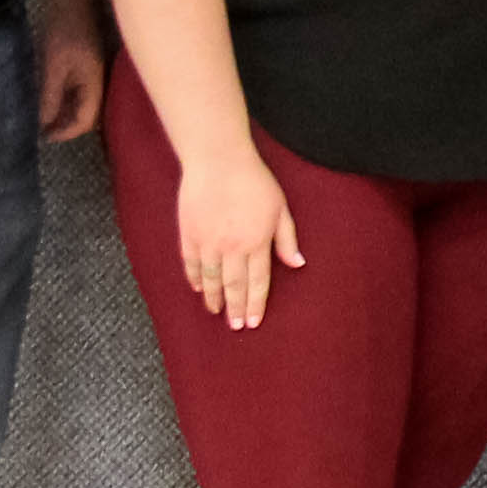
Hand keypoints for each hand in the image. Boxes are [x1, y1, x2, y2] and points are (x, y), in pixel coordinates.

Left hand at [37, 10, 106, 141]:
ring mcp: (93, 76)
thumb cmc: (65, 30)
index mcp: (94, 84)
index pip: (85, 120)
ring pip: (82, 105)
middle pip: (86, 116)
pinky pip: (78, 93)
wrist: (75, 0)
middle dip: (65, 126)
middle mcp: (98, 83)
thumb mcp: (53, 65)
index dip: (65, 132)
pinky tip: (48, 100)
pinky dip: (63, 101)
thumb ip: (50, 95)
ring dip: (64, 114)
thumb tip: (43, 122)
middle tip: (41, 130)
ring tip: (42, 119)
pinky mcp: (85, 69)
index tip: (44, 136)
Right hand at [174, 150, 302, 329]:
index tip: (253, 322)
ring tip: (217, 313)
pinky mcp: (189, 233)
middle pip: (234, 286)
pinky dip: (195, 278)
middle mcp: (231, 247)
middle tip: (235, 327)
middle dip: (235, 308)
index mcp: (256, 241)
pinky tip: (200, 289)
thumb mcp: (280, 208)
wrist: (218, 160)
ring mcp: (207, 241)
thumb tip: (297, 264)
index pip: (257, 282)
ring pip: (211, 279)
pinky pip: (190, 263)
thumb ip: (287, 238)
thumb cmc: (254, 181)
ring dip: (214, 298)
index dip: (255, 304)